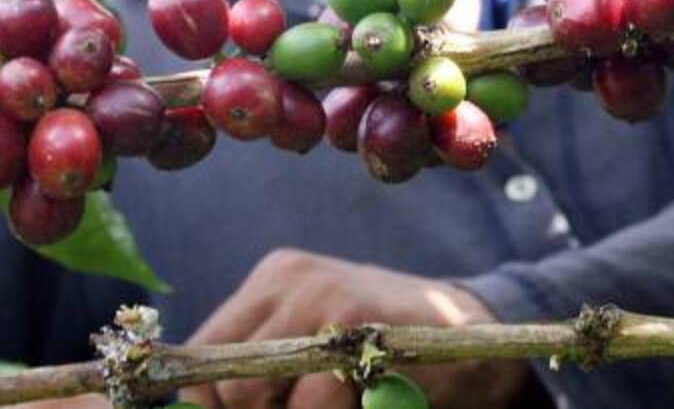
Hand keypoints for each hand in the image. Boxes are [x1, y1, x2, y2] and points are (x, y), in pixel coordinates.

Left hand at [180, 248, 533, 408]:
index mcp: (272, 282)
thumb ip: (265, 376)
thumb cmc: (388, 356)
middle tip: (310, 407)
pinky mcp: (351, 315)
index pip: (200, 359)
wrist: (474, 340)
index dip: (212, 407)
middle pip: (223, 382)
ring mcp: (319, 291)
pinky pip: (307, 401)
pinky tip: (365, 402)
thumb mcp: (316, 355)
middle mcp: (287, 278)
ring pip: (253, 396)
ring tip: (340, 403)